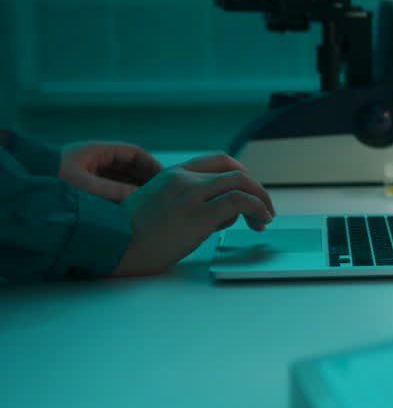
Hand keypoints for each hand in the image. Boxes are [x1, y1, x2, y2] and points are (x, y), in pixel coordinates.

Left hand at [60, 141, 164, 201]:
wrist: (25, 189)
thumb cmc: (51, 180)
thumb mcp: (86, 186)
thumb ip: (115, 191)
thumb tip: (141, 198)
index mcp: (97, 151)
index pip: (134, 153)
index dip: (152, 164)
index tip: (167, 180)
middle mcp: (96, 159)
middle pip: (130, 166)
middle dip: (147, 179)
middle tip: (163, 196)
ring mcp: (91, 171)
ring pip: (122, 177)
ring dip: (136, 188)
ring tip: (150, 204)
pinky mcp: (86, 184)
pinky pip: (112, 187)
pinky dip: (124, 195)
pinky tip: (132, 208)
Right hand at [113, 154, 276, 276]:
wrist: (112, 246)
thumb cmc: (132, 237)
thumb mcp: (159, 208)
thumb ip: (190, 204)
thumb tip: (224, 215)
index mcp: (172, 174)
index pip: (218, 161)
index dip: (241, 175)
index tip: (249, 193)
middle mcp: (183, 179)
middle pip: (234, 170)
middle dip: (256, 188)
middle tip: (264, 209)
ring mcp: (191, 195)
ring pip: (241, 183)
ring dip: (261, 200)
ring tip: (265, 219)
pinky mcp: (198, 215)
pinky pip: (240, 202)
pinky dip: (258, 209)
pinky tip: (260, 222)